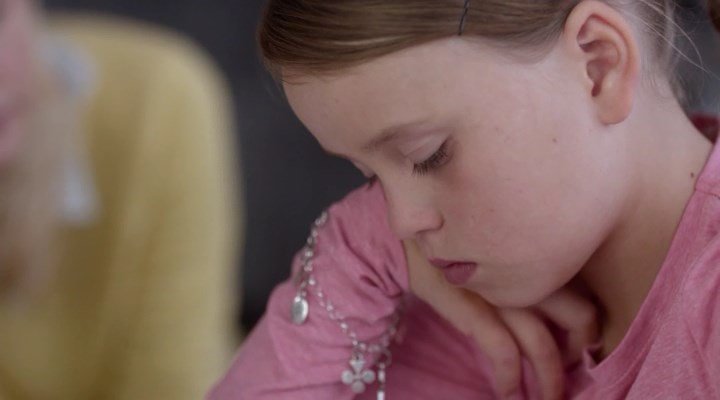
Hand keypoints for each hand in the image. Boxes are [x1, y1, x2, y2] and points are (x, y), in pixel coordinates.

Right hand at [404, 240, 597, 399]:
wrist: (407, 238)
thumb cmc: (454, 243)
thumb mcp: (498, 249)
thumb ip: (523, 272)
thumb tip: (548, 309)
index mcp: (539, 259)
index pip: (586, 298)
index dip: (588, 330)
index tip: (577, 346)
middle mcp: (527, 272)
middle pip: (580, 317)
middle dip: (577, 353)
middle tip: (568, 370)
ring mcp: (500, 292)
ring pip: (543, 344)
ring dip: (549, 381)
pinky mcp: (472, 308)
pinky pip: (503, 352)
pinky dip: (509, 379)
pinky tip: (507, 393)